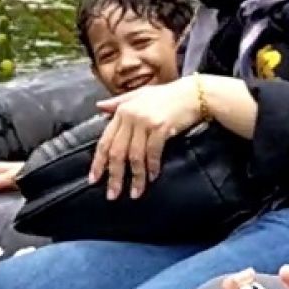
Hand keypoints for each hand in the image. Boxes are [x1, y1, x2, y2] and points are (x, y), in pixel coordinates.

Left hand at [90, 78, 200, 199]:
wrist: (194, 94)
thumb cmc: (167, 96)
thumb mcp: (139, 95)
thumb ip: (118, 102)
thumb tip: (99, 106)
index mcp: (123, 110)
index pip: (105, 140)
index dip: (98, 162)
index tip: (94, 179)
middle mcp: (131, 116)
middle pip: (117, 152)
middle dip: (114, 176)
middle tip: (112, 194)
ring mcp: (146, 122)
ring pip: (134, 156)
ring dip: (135, 177)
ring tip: (135, 193)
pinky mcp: (161, 127)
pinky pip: (152, 153)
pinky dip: (152, 167)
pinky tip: (152, 177)